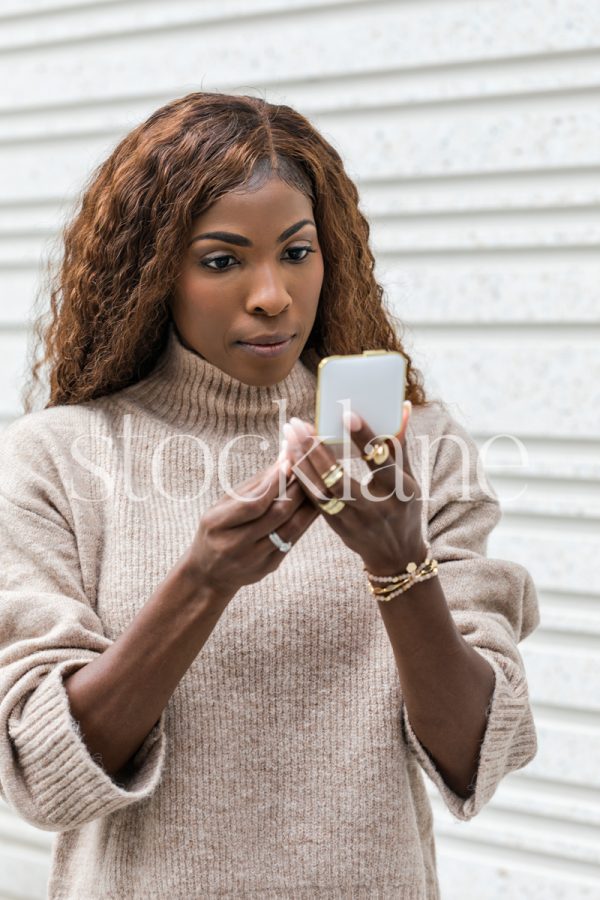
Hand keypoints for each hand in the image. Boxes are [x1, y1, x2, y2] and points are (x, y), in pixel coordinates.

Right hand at [184, 456, 318, 602]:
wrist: (209, 574)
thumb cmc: (216, 531)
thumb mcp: (222, 506)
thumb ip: (252, 486)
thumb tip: (282, 461)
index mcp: (217, 524)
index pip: (253, 503)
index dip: (274, 483)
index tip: (288, 463)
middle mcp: (234, 544)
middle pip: (276, 515)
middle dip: (297, 489)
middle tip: (308, 469)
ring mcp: (253, 559)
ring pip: (291, 528)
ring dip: (307, 504)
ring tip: (316, 485)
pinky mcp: (269, 566)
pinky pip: (293, 540)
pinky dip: (305, 521)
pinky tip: (313, 506)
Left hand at [282, 402, 427, 576]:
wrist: (396, 556)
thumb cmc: (404, 508)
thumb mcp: (409, 479)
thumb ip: (400, 445)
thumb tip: (402, 408)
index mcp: (400, 491)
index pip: (381, 461)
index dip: (364, 437)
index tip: (346, 414)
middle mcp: (376, 508)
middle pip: (340, 479)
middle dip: (316, 449)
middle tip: (298, 424)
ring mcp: (354, 521)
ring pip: (322, 491)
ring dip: (301, 462)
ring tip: (289, 436)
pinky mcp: (337, 527)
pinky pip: (314, 502)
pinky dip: (301, 478)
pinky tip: (289, 458)